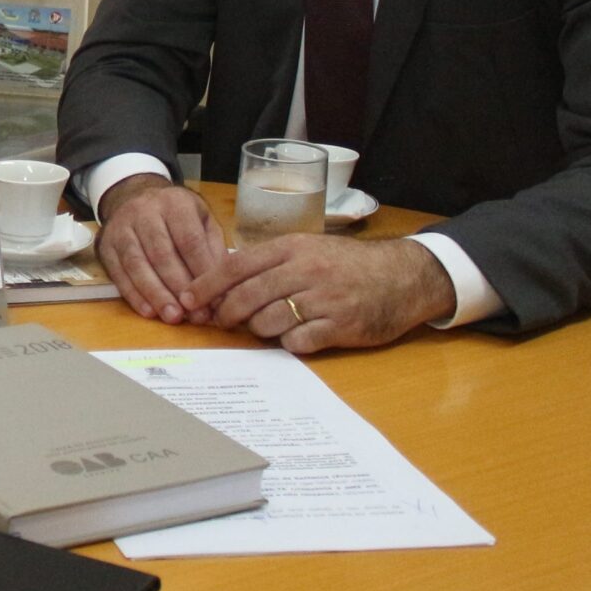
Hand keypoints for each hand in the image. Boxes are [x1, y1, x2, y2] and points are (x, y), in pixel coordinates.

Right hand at [96, 175, 225, 324]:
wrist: (133, 197)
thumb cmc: (176, 215)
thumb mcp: (201, 220)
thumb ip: (212, 249)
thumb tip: (222, 286)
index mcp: (175, 203)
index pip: (189, 240)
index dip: (201, 271)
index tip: (213, 297)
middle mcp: (144, 211)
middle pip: (162, 253)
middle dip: (179, 287)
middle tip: (195, 314)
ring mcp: (121, 228)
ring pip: (137, 264)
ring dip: (156, 294)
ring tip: (172, 317)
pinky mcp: (106, 245)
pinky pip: (118, 273)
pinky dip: (133, 294)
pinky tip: (148, 311)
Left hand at [188, 234, 456, 352]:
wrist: (403, 277)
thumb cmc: (348, 264)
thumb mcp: (308, 249)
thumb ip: (271, 261)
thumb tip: (224, 279)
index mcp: (292, 248)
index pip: (236, 266)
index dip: (207, 285)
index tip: (187, 299)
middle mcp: (305, 270)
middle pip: (246, 295)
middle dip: (224, 312)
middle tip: (217, 321)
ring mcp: (323, 299)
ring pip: (267, 321)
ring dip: (256, 329)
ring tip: (259, 328)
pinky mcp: (340, 326)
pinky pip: (297, 341)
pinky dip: (288, 343)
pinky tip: (294, 337)